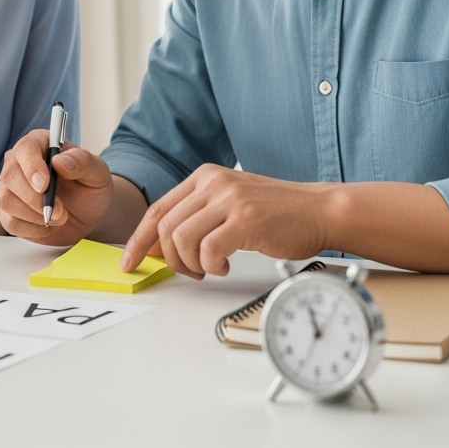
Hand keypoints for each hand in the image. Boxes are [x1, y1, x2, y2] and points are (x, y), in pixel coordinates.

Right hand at [0, 130, 114, 245]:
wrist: (88, 214)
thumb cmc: (90, 187)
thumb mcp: (97, 172)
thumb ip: (83, 162)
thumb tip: (59, 161)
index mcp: (39, 143)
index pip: (26, 148)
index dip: (32, 166)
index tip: (44, 185)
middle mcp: (19, 162)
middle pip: (10, 176)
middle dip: (35, 199)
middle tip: (60, 211)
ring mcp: (10, 187)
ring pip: (6, 200)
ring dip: (35, 215)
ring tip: (59, 217)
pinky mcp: (9, 211)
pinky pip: (11, 222)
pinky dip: (33, 229)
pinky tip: (48, 225)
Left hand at [119, 164, 328, 277]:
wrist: (318, 210)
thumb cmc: (276, 213)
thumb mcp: (229, 203)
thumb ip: (197, 216)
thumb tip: (160, 246)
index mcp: (204, 176)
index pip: (157, 209)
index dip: (139, 239)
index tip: (130, 261)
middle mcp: (213, 182)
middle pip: (164, 227)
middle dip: (170, 259)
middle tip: (190, 271)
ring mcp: (229, 199)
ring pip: (181, 240)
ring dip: (191, 265)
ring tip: (210, 268)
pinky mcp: (245, 220)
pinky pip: (208, 250)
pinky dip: (211, 266)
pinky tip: (226, 266)